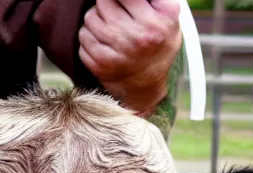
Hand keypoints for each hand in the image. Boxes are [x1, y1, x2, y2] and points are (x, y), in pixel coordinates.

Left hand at [78, 0, 181, 116]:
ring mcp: (116, 55)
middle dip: (105, 5)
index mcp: (153, 23)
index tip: (120, 3)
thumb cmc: (158, 42)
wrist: (147, 86)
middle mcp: (135, 39)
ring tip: (107, 27)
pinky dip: (88, 39)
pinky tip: (101, 43)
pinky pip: (83, 41)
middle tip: (112, 13)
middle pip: (103, 3)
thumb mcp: (169, 16)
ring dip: (94, 20)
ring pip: (89, 20)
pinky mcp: (100, 67)